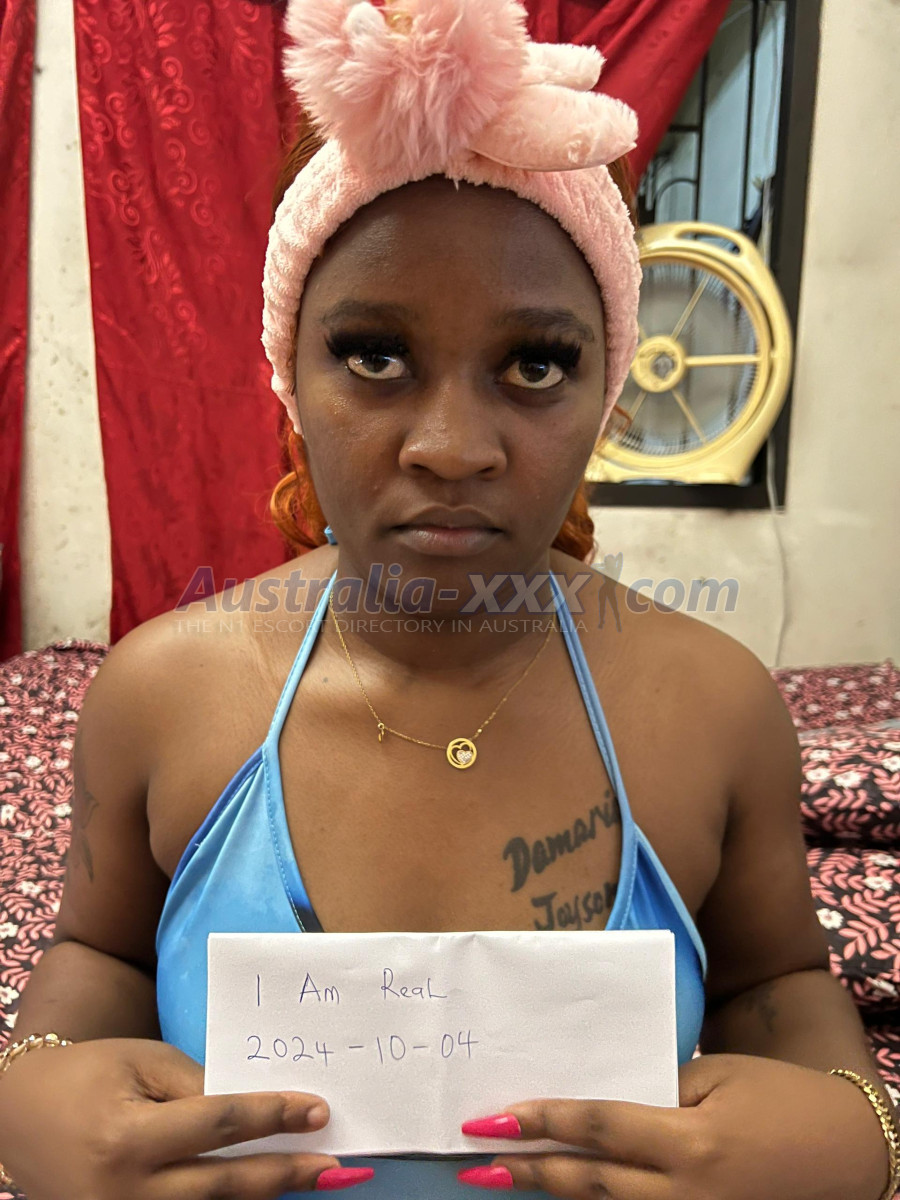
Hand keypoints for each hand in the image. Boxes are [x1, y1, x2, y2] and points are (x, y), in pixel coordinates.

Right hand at [0, 1037, 373, 1198]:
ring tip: (310, 1180)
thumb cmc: (88, 1075)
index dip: (273, 1117)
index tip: (317, 1110)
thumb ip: (200, 1088)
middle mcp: (127, 1194)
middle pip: (223, 1187)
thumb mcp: (144, 1063)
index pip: (219, 1125)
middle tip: (334, 1164)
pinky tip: (262, 1195)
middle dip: (284, 1174)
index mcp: (130, 1140)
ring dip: (262, 1199)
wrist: (19, 1118)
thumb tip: (258, 1111)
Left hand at [458, 1053, 890, 1198]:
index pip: (598, 1128)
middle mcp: (686, 1195)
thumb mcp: (716, 1078)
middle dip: (527, 1171)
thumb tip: (595, 1104)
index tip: (493, 1115)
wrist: (846, 1154)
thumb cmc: (779, 1099)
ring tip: (501, 1184)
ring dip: (551, 1198)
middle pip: (589, 1185)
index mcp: (691, 1142)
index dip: (542, 1121)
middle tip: (474, 1162)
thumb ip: (654, 1092)